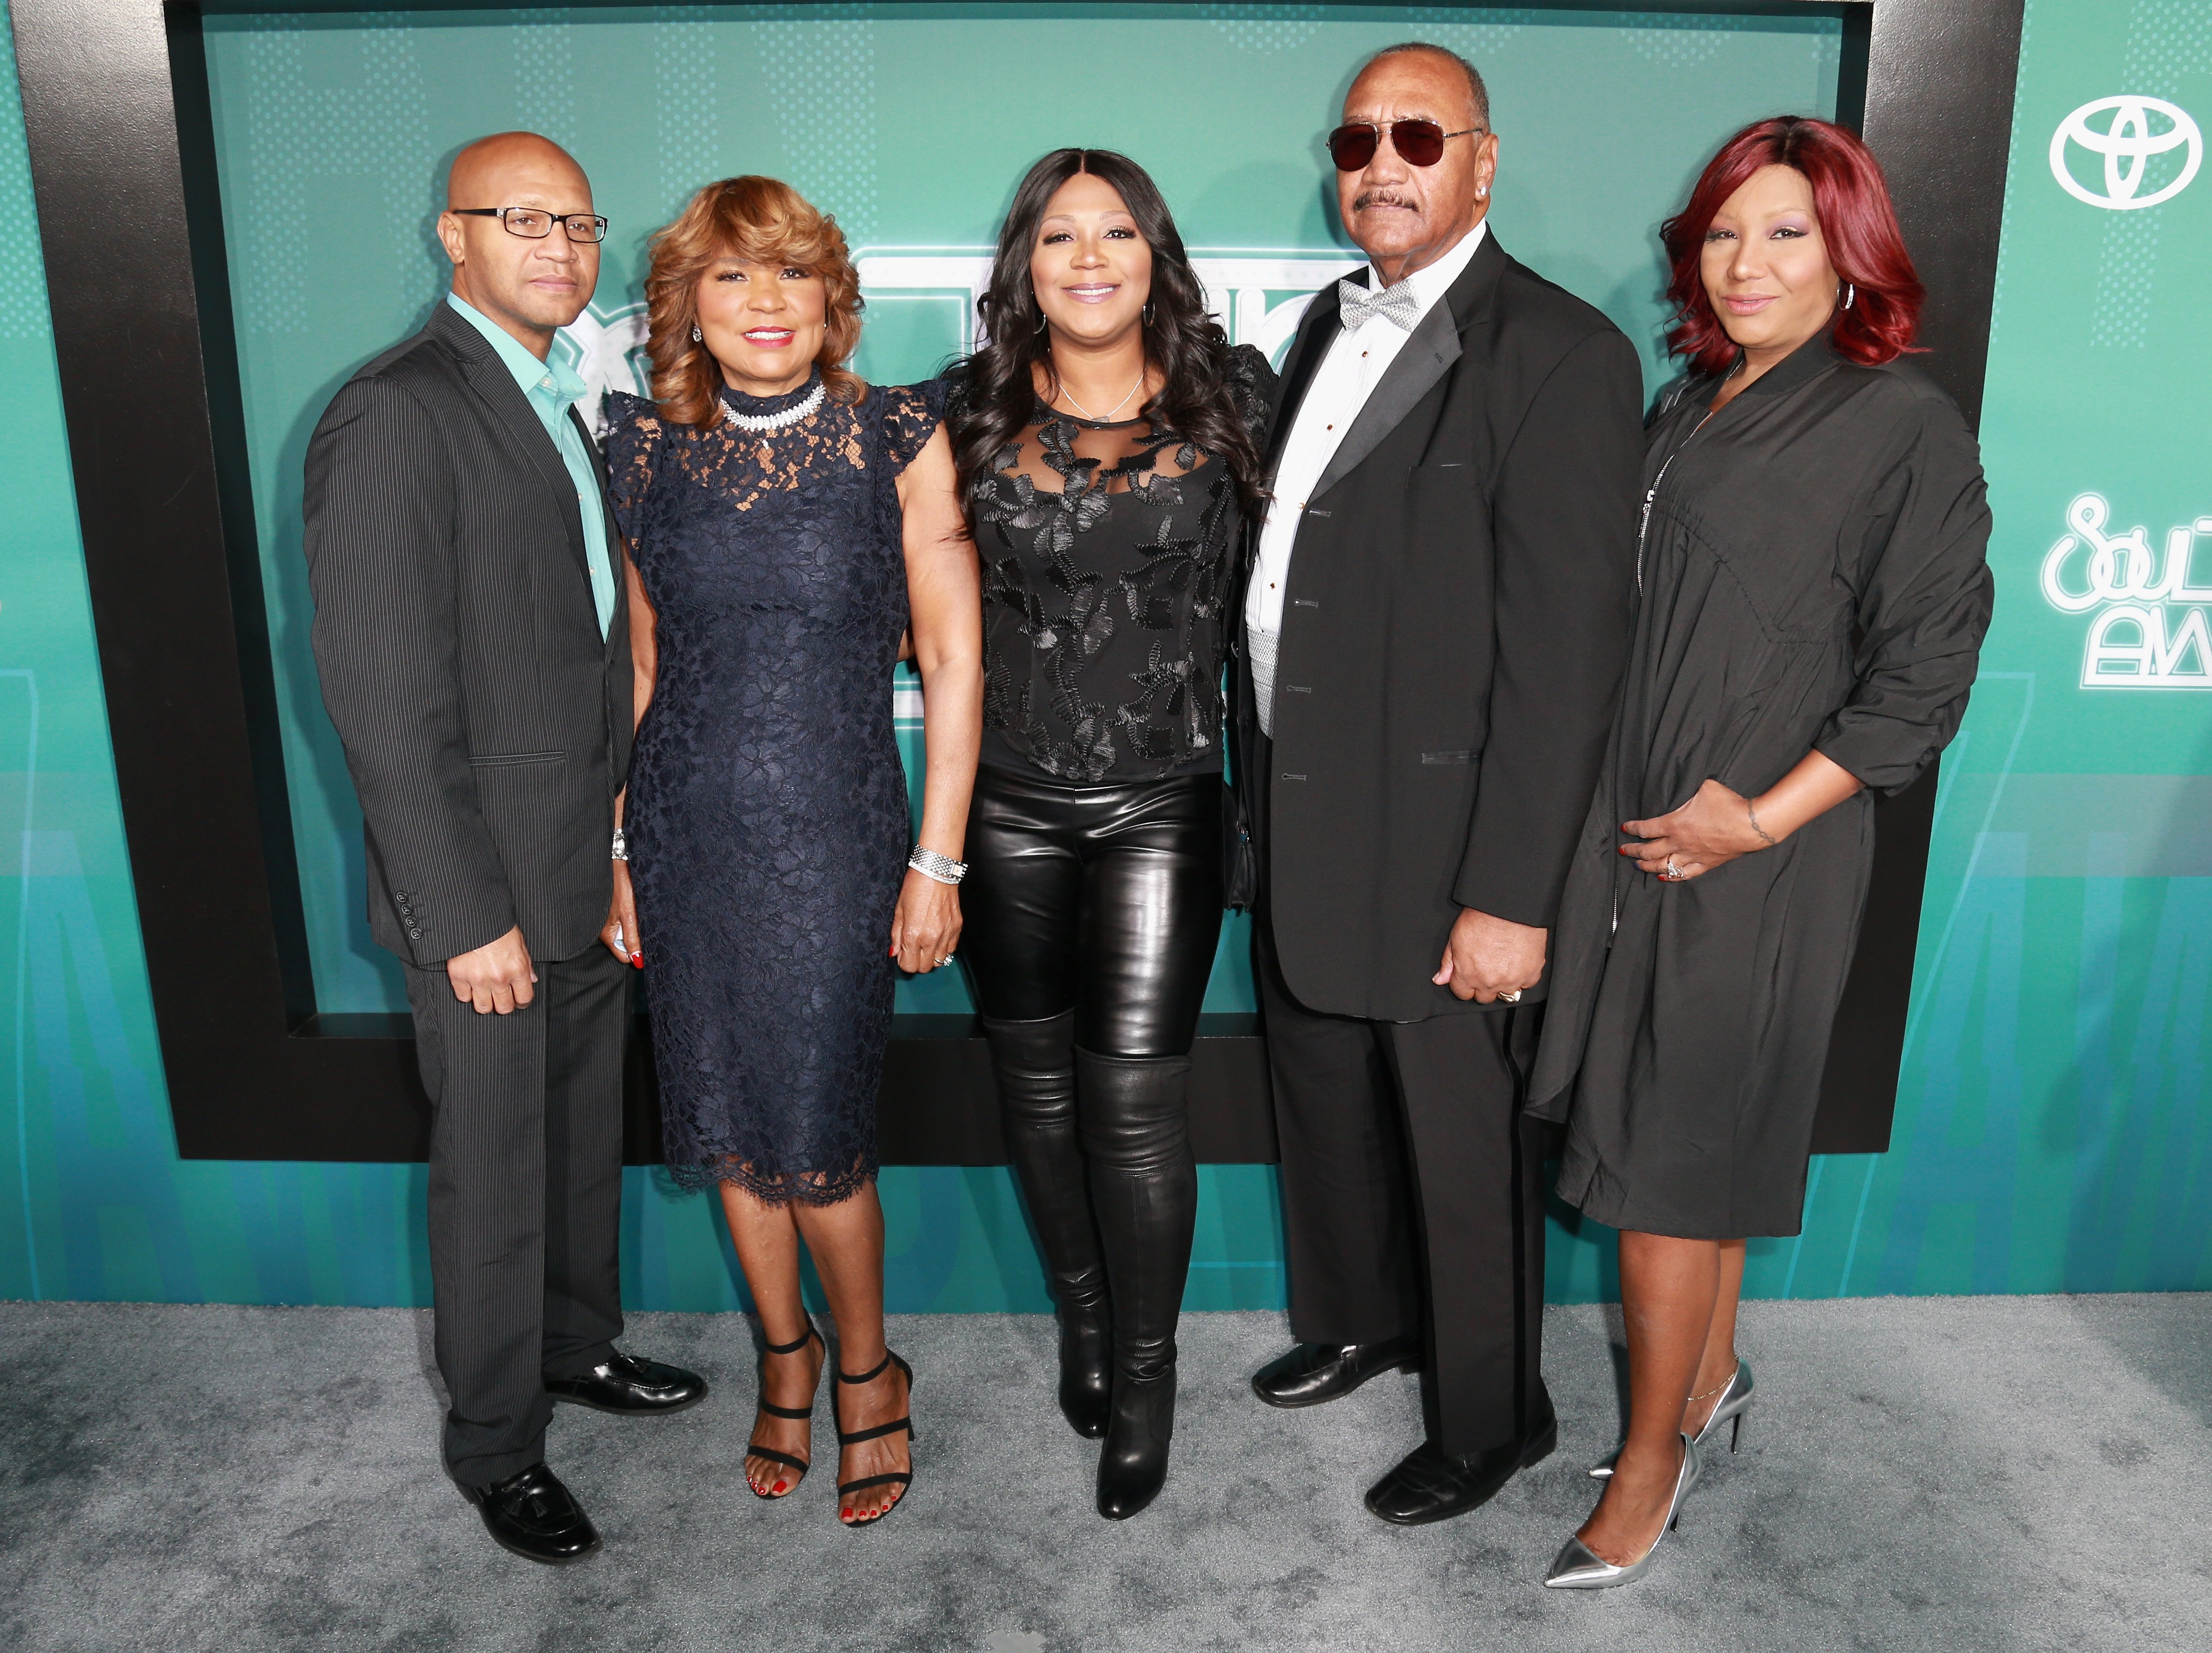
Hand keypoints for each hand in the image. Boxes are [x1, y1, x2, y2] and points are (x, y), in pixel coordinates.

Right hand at [447, 925, 535, 1013]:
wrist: (473, 916)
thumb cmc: (498, 927)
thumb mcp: (519, 942)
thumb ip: (526, 963)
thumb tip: (532, 979)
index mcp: (517, 969)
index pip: (524, 998)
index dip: (522, 1002)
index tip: (518, 1001)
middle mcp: (499, 978)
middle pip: (504, 1008)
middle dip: (504, 1005)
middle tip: (502, 998)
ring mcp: (477, 979)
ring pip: (483, 1008)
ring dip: (485, 1003)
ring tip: (485, 995)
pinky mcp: (458, 976)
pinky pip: (463, 997)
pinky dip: (466, 994)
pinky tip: (470, 986)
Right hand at [602, 860, 642, 967]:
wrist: (615, 863)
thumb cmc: (620, 886)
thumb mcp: (629, 915)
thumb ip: (632, 938)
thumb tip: (637, 961)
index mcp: (606, 934)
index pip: (624, 956)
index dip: (636, 953)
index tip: (648, 945)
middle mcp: (605, 929)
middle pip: (626, 945)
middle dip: (637, 940)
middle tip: (645, 924)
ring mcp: (609, 920)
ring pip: (627, 933)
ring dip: (636, 927)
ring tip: (640, 913)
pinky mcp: (614, 911)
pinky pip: (626, 922)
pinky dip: (633, 918)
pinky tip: (637, 907)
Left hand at [890, 868, 961, 974]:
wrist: (936, 872)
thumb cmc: (915, 888)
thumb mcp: (898, 911)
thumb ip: (896, 935)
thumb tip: (895, 953)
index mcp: (913, 935)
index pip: (909, 966)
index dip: (904, 961)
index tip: (903, 953)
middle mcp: (931, 938)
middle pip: (925, 967)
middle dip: (917, 962)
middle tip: (914, 949)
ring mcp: (947, 934)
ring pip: (939, 961)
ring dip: (931, 956)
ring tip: (926, 943)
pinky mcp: (957, 928)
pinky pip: (951, 950)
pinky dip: (943, 948)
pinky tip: (937, 937)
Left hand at [1434, 908, 1545, 1002]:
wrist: (1509, 907)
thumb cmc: (1481, 918)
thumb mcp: (1455, 937)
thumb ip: (1448, 962)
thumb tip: (1440, 979)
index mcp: (1468, 975)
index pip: (1463, 994)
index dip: (1465, 984)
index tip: (1470, 974)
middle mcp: (1489, 983)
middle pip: (1484, 997)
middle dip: (1483, 985)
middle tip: (1487, 967)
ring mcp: (1512, 981)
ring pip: (1506, 994)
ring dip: (1504, 983)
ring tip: (1504, 963)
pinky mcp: (1531, 974)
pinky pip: (1526, 984)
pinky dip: (1523, 976)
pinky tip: (1518, 962)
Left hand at [1621, 778, 1769, 882]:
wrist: (1751, 825)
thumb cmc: (1728, 804)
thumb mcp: (1705, 786)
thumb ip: (1689, 784)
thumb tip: (1684, 776)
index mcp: (1674, 824)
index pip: (1646, 828)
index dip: (1633, 828)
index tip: (1625, 828)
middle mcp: (1679, 842)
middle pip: (1649, 851)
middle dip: (1633, 851)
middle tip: (1623, 851)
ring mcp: (1692, 856)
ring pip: (1663, 865)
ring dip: (1647, 866)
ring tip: (1637, 865)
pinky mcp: (1706, 864)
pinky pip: (1684, 874)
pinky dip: (1671, 876)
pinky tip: (1663, 876)